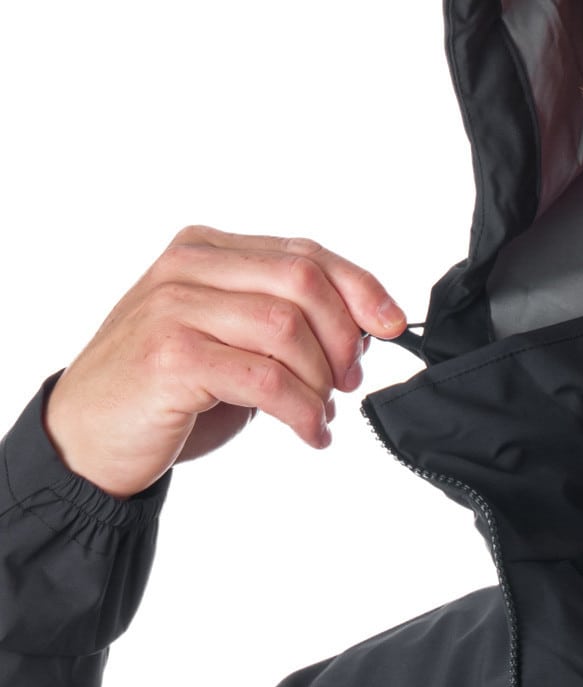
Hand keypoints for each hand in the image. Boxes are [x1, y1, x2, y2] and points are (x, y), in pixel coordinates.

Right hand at [43, 226, 406, 498]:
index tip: (393, 324)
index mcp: (207, 249)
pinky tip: (309, 431)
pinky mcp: (170, 356)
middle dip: (345, 335)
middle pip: (304, 281)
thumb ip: (286, 319)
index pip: (306, 253)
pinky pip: (265, 379)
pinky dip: (302, 410)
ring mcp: (174, 307)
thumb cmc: (168, 389)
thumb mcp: (232, 339)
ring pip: (287, 328)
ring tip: (320, 412)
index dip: (361, 287)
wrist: (86, 437)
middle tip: (349, 380)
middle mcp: (188, 266)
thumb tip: (370, 327)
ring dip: (321, 380)